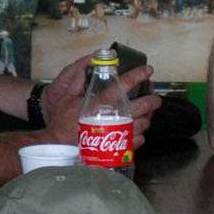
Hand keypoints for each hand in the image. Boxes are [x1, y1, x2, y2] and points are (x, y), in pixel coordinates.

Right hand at [40, 57, 163, 145]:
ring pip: (144, 123)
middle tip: (154, 98)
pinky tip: (137, 131)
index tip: (147, 70)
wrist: (59, 146)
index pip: (125, 84)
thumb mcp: (66, 97)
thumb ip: (78, 81)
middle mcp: (115, 116)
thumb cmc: (62, 122)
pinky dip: (140, 135)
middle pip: (144, 105)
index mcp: (102, 102)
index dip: (139, 74)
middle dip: (153, 100)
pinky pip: (138, 141)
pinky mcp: (120, 147)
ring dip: (148, 117)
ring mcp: (119, 133)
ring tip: (147, 114)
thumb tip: (86, 66)